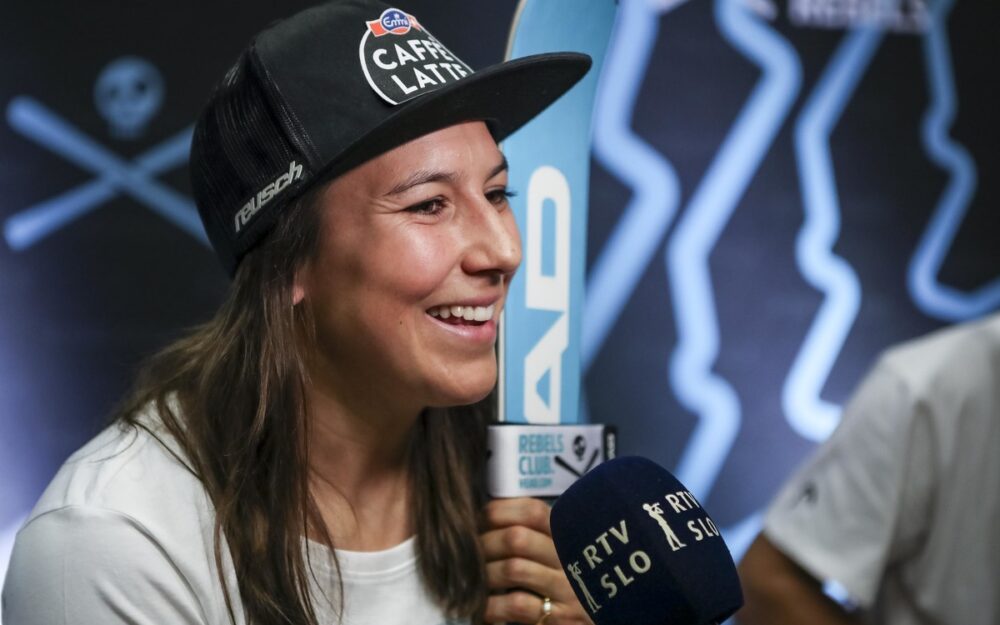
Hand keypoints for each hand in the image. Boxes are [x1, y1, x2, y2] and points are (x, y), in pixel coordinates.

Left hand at [480, 497, 593, 624]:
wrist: (592, 620)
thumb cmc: (564, 582)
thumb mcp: (555, 553)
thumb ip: (532, 534)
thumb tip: (484, 515)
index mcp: (568, 536)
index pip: (533, 510)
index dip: (499, 512)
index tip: (479, 522)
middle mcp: (569, 559)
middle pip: (518, 538)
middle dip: (484, 544)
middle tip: (469, 555)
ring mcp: (568, 590)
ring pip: (514, 569)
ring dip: (485, 575)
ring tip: (474, 581)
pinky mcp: (561, 619)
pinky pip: (517, 605)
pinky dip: (492, 606)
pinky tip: (484, 608)